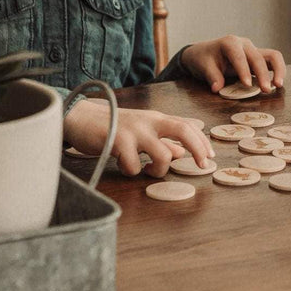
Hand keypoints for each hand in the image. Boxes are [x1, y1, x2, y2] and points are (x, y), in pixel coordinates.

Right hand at [63, 98, 212, 177]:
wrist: (80, 118)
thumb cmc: (112, 127)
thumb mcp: (140, 131)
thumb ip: (161, 140)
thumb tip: (180, 152)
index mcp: (156, 119)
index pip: (186, 126)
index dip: (201, 141)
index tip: (210, 156)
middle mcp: (149, 122)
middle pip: (183, 130)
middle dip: (198, 148)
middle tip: (202, 165)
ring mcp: (134, 131)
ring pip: (162, 155)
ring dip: (158, 170)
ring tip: (147, 169)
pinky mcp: (117, 141)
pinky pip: (133, 166)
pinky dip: (131, 172)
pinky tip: (123, 164)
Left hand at [180, 35, 286, 93]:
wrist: (204, 53)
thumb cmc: (203, 58)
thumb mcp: (203, 66)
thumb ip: (212, 76)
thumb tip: (217, 88)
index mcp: (230, 43)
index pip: (239, 57)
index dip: (244, 71)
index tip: (247, 85)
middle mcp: (245, 44)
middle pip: (259, 57)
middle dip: (264, 74)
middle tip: (265, 90)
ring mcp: (253, 50)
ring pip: (273, 55)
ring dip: (278, 70)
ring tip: (278, 85)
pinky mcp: (257, 58)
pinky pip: (272, 62)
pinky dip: (277, 72)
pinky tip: (276, 84)